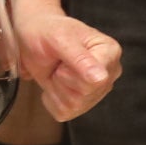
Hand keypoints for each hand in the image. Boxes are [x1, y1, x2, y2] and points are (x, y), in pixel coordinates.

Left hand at [10, 5, 121, 122]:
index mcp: (111, 52)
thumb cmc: (47, 31)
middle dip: (61, 79)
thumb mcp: (59, 39)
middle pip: (83, 95)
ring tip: (57, 69)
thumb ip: (80, 59)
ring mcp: (97, 91)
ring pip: (73, 106)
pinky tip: (54, 81)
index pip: (95, 81)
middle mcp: (109, 74)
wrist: (34, 34)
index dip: (69, 71)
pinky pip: (64, 113)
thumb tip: (101, 78)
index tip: (64, 54)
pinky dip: (51, 99)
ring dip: (55, 88)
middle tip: (58, 61)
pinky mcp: (83, 104)